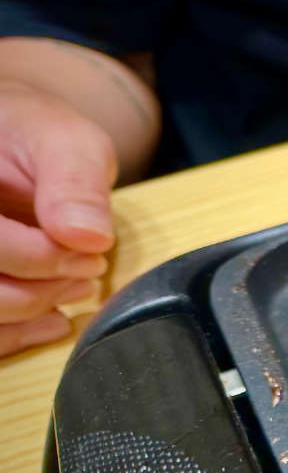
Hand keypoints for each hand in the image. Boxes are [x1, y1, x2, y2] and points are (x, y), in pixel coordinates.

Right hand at [0, 82, 115, 354]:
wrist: (12, 142)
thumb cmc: (34, 136)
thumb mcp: (65, 140)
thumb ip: (74, 182)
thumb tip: (87, 236)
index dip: (39, 256)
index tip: (90, 251)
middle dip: (38, 289)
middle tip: (88, 272)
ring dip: (28, 314)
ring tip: (76, 290)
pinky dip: (14, 336)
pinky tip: (54, 321)